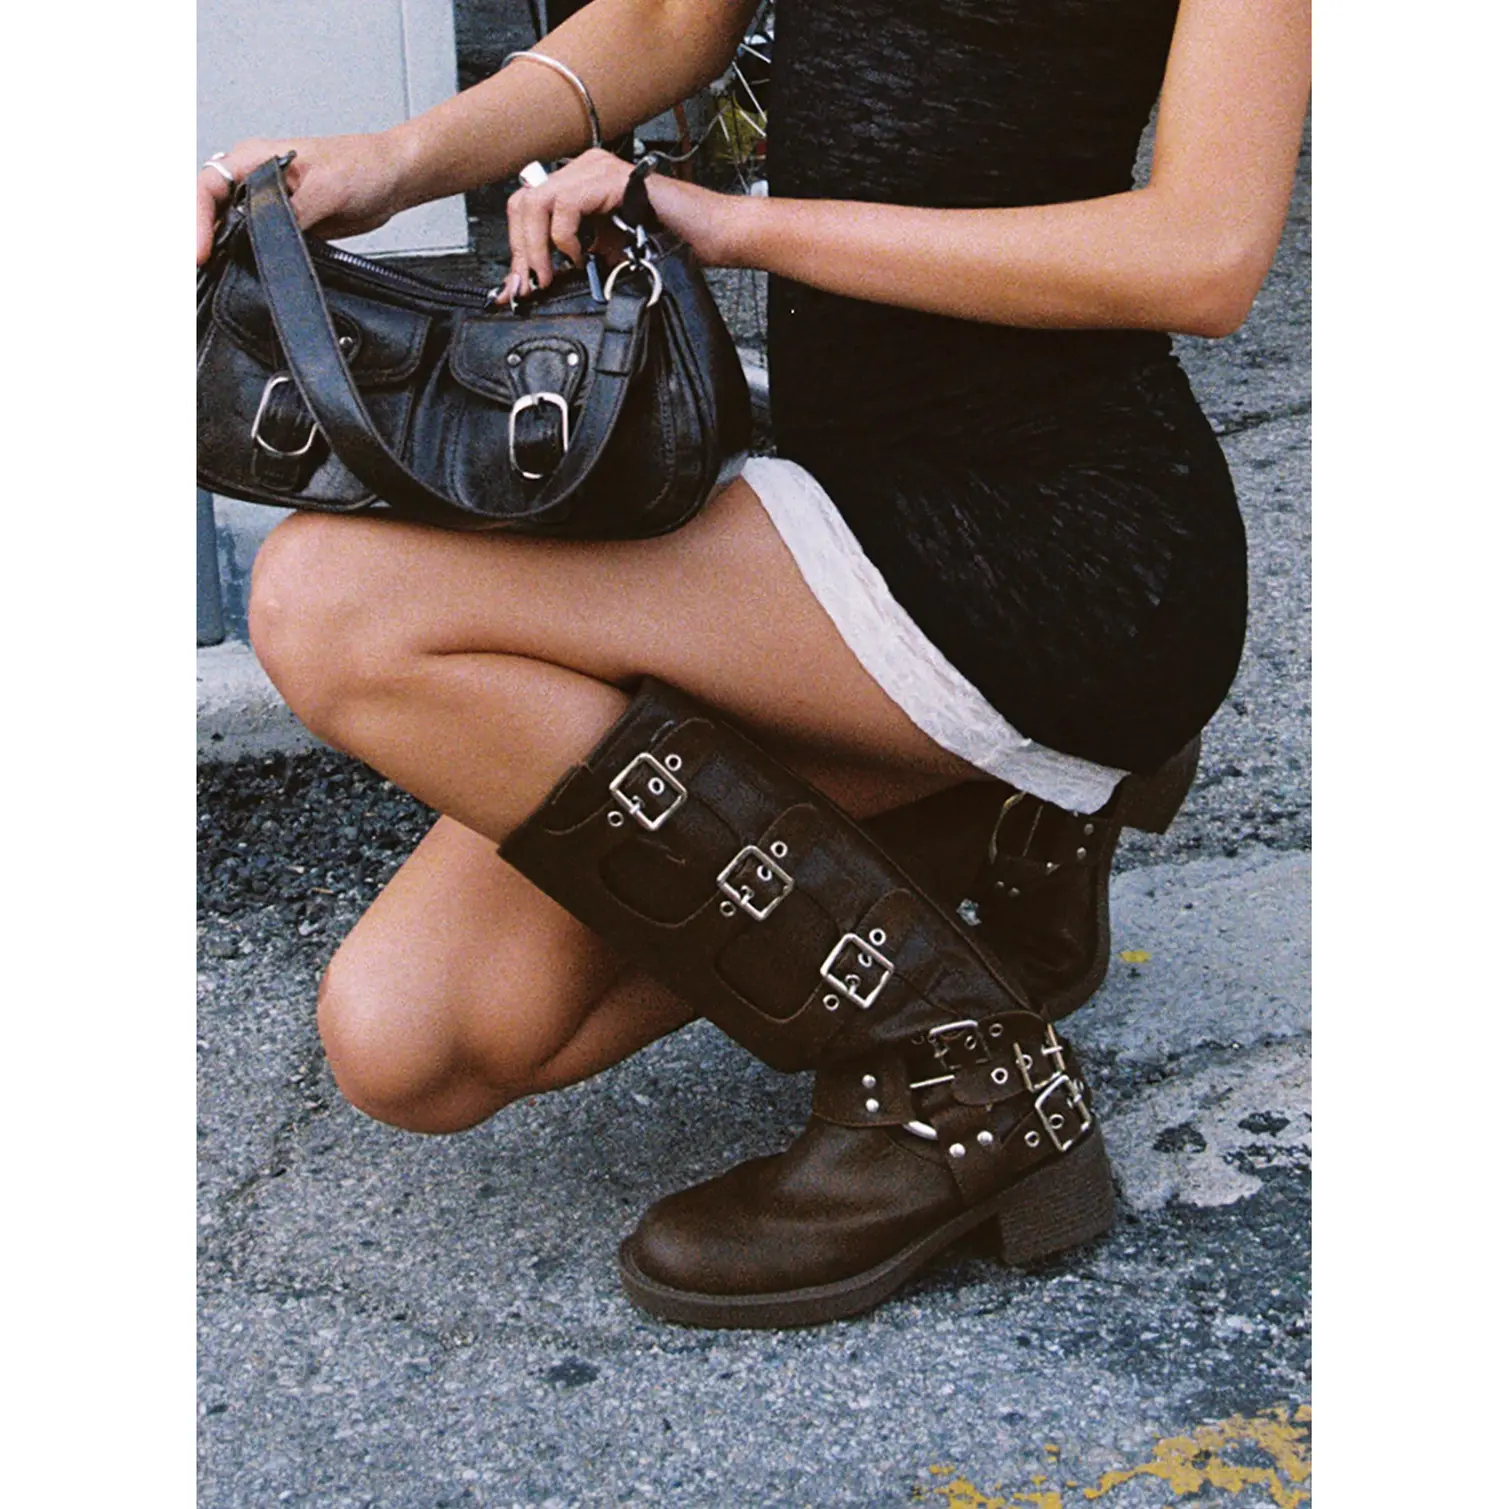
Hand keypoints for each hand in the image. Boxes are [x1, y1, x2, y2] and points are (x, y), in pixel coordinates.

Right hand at [196, 132, 410, 265]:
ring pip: (229, 228)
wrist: (392, 180)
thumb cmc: (363, 166)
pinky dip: (247, 258)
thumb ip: (293, 212)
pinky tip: (245, 274)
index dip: (196, 220)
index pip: (207, 186)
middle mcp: (254, 179)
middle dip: (200, 238)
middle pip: (209, 209)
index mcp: (254, 158)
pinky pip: (257, 243)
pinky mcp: (285, 225)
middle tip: (199, 270)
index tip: (200, 251)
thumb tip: (268, 236)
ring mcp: (268, 204)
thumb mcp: (326, 188)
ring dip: (221, 251)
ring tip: (213, 276)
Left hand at [500, 149, 756, 300]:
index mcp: (580, 185)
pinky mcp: (610, 179)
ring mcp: (595, 170)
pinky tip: (580, 254)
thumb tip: (527, 285)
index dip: (517, 248)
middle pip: (523, 201)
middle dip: (521, 250)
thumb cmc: (667, 244)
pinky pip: (566, 205)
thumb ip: (568, 264)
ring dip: (536, 246)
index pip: (527, 208)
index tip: (519, 286)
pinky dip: (565, 236)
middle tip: (533, 285)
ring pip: (537, 201)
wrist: (707, 237)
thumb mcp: (604, 258)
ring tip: (552, 275)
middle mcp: (584, 170)